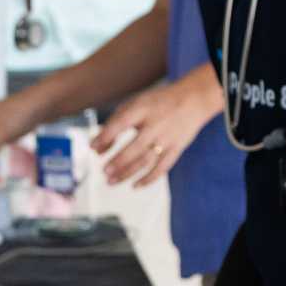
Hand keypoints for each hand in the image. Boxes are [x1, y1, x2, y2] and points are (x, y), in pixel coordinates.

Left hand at [91, 69, 220, 187]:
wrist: (192, 100)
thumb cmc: (157, 103)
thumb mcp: (135, 104)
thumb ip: (114, 123)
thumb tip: (97, 147)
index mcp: (143, 109)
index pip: (121, 124)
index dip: (105, 137)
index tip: (93, 148)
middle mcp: (156, 124)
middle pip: (135, 147)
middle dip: (118, 161)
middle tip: (104, 171)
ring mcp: (167, 138)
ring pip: (146, 161)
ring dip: (127, 173)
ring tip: (111, 180)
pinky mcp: (176, 149)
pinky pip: (162, 168)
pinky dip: (148, 179)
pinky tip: (135, 185)